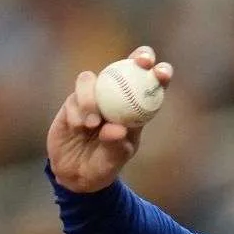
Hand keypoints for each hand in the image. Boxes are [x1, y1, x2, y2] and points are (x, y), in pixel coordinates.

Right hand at [46, 45, 172, 192]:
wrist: (77, 174)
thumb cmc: (104, 166)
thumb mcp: (114, 160)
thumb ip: (116, 145)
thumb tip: (117, 129)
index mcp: (135, 111)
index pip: (150, 87)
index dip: (158, 74)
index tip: (161, 72)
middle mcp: (114, 99)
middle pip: (126, 68)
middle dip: (137, 59)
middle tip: (142, 62)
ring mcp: (92, 99)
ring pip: (91, 81)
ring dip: (91, 99)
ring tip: (92, 124)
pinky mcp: (72, 103)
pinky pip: (74, 99)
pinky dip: (77, 111)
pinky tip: (79, 127)